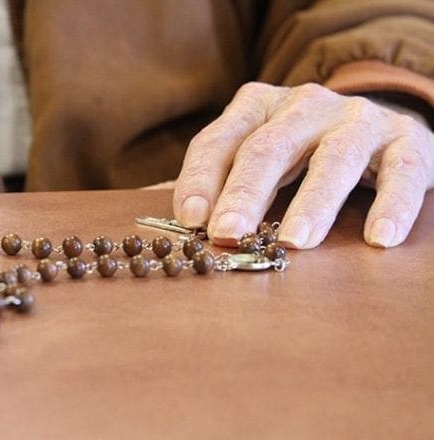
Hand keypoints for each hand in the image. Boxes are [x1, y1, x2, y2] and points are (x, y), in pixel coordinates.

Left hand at [173, 82, 433, 248]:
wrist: (378, 125)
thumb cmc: (301, 150)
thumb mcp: (257, 153)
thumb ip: (220, 179)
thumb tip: (181, 219)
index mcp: (258, 106)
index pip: (219, 141)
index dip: (201, 179)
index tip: (191, 220)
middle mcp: (305, 105)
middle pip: (269, 147)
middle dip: (246, 193)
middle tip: (229, 233)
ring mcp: (357, 119)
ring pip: (334, 158)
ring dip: (313, 203)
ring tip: (296, 242)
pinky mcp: (406, 139)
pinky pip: (400, 172)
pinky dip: (391, 205)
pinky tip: (378, 239)